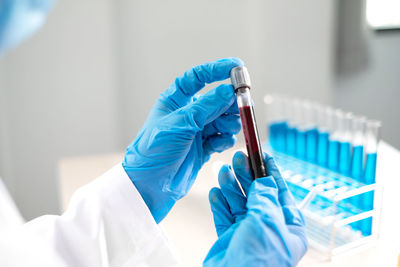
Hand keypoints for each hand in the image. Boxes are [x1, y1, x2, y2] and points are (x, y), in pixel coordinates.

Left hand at [123, 58, 243, 222]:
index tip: (237, 66)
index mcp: (175, 100)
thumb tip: (229, 91)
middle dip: (230, 102)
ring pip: (223, 118)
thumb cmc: (153, 152)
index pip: (198, 77)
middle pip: (217, 99)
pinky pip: (222, 137)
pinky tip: (217, 145)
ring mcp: (196, 130)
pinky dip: (224, 139)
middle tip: (241, 106)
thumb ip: (205, 108)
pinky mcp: (203, 147)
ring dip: (229, 123)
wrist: (149, 185)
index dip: (217, 69)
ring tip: (225, 130)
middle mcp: (188, 113)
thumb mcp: (179, 125)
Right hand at [204, 152, 307, 266]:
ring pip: (239, 203)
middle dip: (247, 175)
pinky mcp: (230, 238)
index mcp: (288, 227)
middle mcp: (269, 228)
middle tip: (239, 158)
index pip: (280, 193)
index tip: (264, 154)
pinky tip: (216, 192)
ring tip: (223, 172)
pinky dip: (220, 203)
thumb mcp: (267, 221)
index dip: (271, 172)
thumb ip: (265, 198)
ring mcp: (248, 233)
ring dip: (231, 186)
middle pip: (258, 195)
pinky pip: (225, 216)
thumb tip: (265, 182)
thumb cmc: (259, 259)